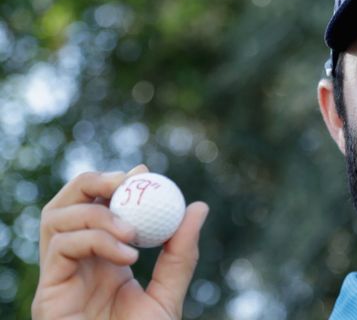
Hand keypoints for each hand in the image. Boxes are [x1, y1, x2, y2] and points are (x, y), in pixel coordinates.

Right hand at [32, 165, 208, 319]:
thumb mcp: (168, 295)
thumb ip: (181, 254)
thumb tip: (199, 207)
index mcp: (103, 259)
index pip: (98, 206)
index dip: (117, 183)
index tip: (145, 171)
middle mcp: (77, 261)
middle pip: (68, 202)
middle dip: (96, 183)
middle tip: (128, 181)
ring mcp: (59, 274)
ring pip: (57, 217)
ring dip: (96, 212)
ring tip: (132, 231)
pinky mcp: (47, 292)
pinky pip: (61, 246)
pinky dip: (95, 239)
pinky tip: (128, 255)